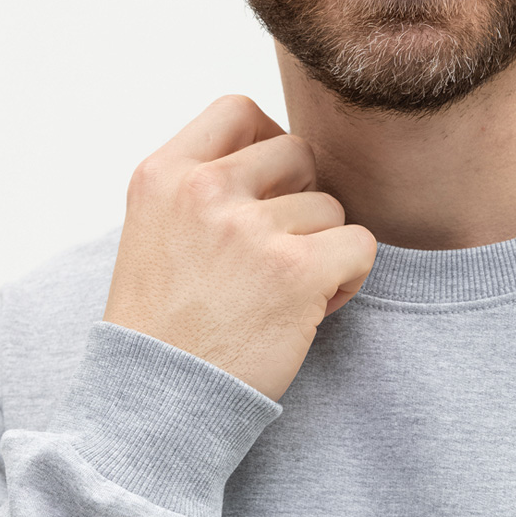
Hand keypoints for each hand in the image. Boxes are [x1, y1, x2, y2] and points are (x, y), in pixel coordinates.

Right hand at [103, 94, 376, 398]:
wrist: (154, 406)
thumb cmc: (163, 327)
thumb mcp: (155, 231)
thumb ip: (202, 186)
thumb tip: (282, 153)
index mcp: (162, 174)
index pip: (237, 110)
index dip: (266, 143)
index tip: (265, 189)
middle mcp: (204, 191)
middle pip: (297, 154)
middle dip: (301, 201)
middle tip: (277, 254)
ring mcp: (249, 230)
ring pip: (330, 208)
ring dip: (321, 250)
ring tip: (282, 295)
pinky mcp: (296, 271)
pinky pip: (360, 245)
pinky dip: (348, 278)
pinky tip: (312, 309)